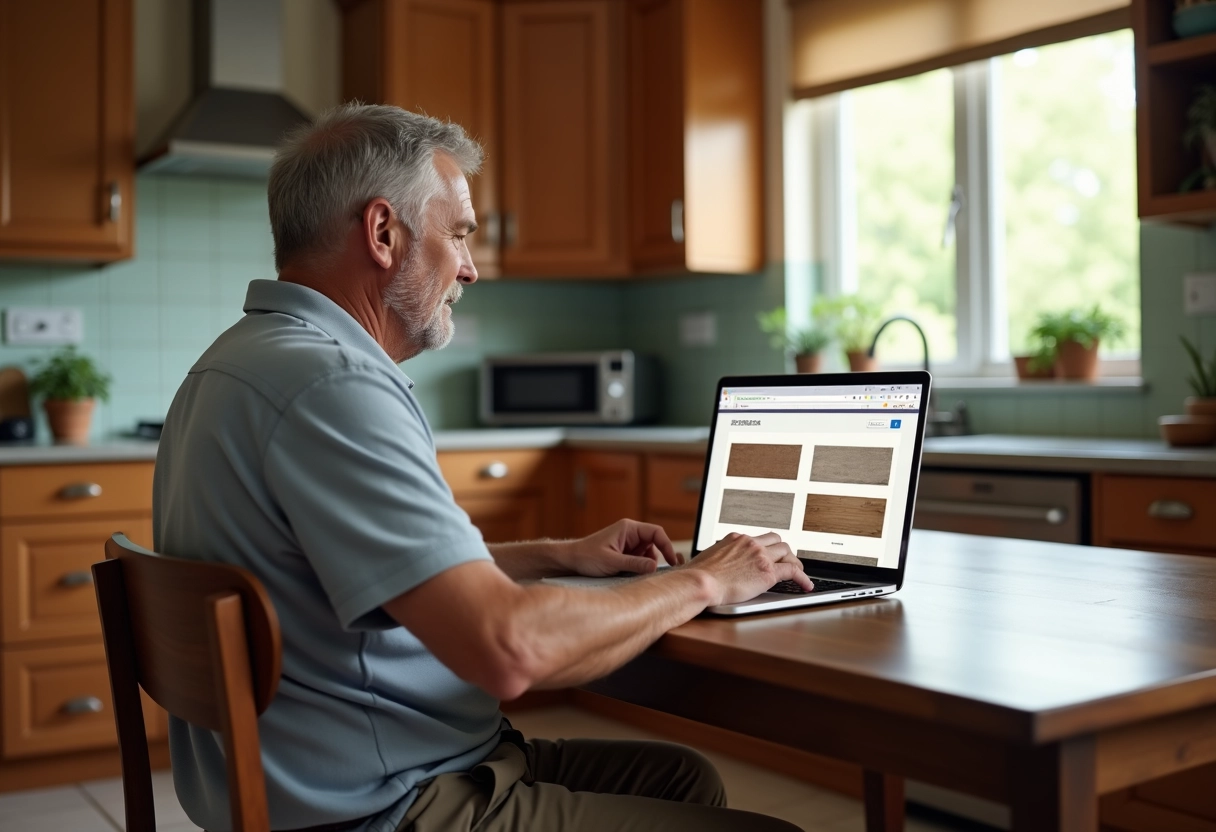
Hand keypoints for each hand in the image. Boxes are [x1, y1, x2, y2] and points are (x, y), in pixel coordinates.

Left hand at [561, 519, 681, 576]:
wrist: (571, 560)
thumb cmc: (587, 557)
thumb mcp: (611, 562)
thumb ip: (634, 564)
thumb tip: (655, 567)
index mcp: (628, 528)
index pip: (656, 533)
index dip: (667, 546)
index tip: (672, 561)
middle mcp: (630, 534)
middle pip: (654, 544)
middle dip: (655, 558)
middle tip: (655, 573)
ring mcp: (628, 543)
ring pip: (648, 554)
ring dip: (645, 565)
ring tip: (632, 574)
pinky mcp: (625, 553)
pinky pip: (640, 560)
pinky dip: (639, 568)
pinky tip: (629, 575)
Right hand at [687, 532, 811, 605]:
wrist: (700, 582)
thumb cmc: (696, 576)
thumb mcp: (701, 560)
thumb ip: (708, 559)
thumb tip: (690, 562)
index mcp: (735, 538)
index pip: (757, 538)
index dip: (765, 548)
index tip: (767, 555)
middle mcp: (750, 543)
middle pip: (776, 540)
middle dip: (782, 551)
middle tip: (786, 561)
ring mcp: (760, 556)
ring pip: (787, 551)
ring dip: (793, 561)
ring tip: (798, 571)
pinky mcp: (768, 572)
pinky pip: (793, 571)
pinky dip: (802, 577)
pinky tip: (806, 585)